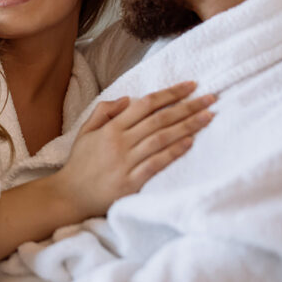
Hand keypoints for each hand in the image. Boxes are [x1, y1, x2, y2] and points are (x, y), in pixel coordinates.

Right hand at [54, 81, 215, 220]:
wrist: (70, 195)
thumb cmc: (80, 163)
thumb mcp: (85, 131)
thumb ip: (104, 111)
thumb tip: (127, 99)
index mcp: (111, 128)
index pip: (145, 104)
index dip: (170, 93)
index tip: (191, 86)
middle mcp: (120, 142)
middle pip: (159, 119)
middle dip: (188, 106)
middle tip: (211, 97)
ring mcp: (126, 162)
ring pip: (161, 138)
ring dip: (187, 126)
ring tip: (208, 116)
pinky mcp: (131, 182)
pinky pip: (156, 163)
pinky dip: (174, 152)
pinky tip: (190, 142)